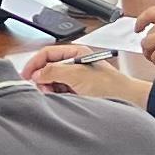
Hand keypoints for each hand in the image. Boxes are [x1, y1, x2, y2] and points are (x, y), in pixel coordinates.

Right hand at [22, 42, 150, 104]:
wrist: (128, 101)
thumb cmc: (111, 86)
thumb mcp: (77, 75)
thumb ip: (54, 71)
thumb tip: (36, 74)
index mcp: (75, 53)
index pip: (47, 53)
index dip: (35, 63)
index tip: (26, 75)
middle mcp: (75, 64)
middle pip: (48, 67)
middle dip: (42, 78)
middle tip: (41, 88)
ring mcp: (77, 78)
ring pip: (53, 81)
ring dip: (50, 88)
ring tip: (55, 95)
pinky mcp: (79, 91)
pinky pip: (60, 91)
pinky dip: (57, 95)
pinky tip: (62, 99)